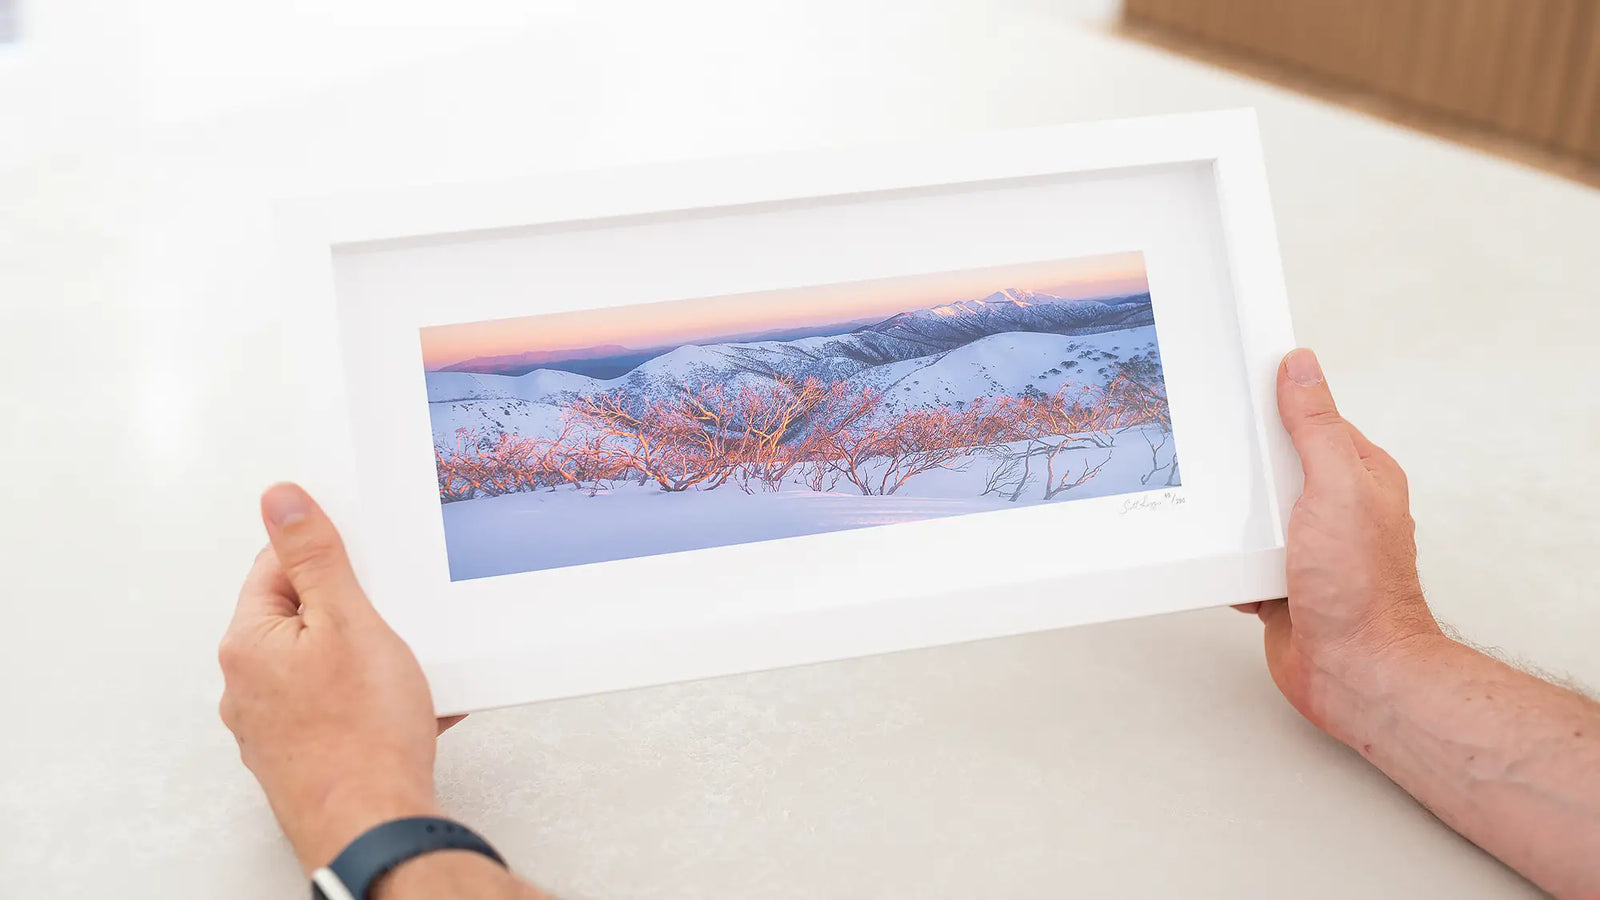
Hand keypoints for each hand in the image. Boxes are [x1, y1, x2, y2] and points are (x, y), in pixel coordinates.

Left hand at [219, 483, 460, 872]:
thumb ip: (314, 556)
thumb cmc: (363, 733)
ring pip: (325, 666)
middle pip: (303, 617)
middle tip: (395, 620)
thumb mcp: (349, 620)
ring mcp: (272, 727)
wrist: (375, 824)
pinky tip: (410, 708)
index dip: (328, 559)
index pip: (276, 567)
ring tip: (408, 673)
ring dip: (370, 660)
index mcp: (248, 643)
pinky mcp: (302, 756)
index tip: (366, 563)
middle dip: (355, 613)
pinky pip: (339, 708)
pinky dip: (373, 702)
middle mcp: (246, 686)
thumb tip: (280, 499)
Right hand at [1241, 349, 1443, 739]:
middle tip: (1210, 450)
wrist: (1354, 672)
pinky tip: (1218, 559)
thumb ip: (1315, 426)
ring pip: (1253, 514)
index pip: (1313, 422)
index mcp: (1360, 477)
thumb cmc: (1360, 589)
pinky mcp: (1280, 584)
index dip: (1276, 406)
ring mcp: (1308, 549)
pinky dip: (1225, 561)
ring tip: (1210, 508)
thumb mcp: (1336, 487)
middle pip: (1275, 467)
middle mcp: (1336, 510)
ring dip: (1231, 518)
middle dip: (1244, 466)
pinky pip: (1240, 559)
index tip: (1236, 388)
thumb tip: (1301, 366)